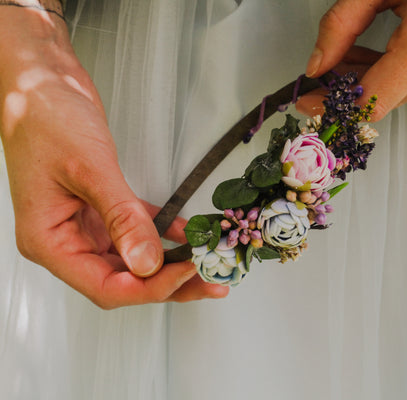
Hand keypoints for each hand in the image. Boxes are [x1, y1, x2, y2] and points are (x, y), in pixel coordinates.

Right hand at [0, 7, 227, 308]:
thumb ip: (122, 218)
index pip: (106, 286)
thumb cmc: (47, 118)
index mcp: (50, 242)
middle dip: (168, 282)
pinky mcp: (99, 208)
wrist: (41, 82)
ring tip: (205, 262)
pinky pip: (135, 230)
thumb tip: (148, 262)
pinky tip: (186, 233)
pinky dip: (161, 233)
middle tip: (209, 279)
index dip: (150, 287)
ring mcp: (83, 225)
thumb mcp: (90, 169)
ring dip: (169, 263)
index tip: (187, 273)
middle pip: (123, 279)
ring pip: (132, 258)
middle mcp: (65, 241)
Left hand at [297, 0, 406, 120]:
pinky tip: (384, 53)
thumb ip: (342, 24)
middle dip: (352, 88)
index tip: (311, 104)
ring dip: (376, 79)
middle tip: (327, 72)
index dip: (337, 106)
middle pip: (389, 98)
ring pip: (406, 92)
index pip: (375, 99)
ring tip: (354, 53)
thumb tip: (318, 65)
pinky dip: (400, 73)